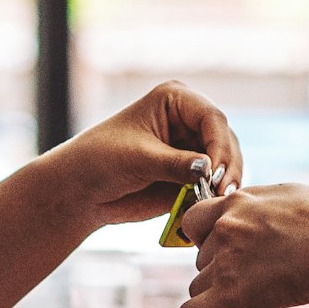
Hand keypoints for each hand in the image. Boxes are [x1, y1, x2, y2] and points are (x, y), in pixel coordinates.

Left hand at [52, 81, 245, 227]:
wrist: (82, 190)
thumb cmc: (100, 160)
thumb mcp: (138, 158)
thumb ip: (175, 163)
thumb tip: (208, 169)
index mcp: (175, 100)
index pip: (211, 117)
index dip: (219, 145)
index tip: (215, 173)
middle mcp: (189, 120)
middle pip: (225, 140)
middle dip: (227, 167)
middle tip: (222, 193)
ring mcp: (192, 148)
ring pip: (225, 164)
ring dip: (226, 183)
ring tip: (219, 201)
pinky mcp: (191, 175)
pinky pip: (214, 184)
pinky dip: (217, 196)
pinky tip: (214, 207)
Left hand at [174, 184, 308, 307]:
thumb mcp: (291, 197)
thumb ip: (266, 206)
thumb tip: (267, 214)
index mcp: (237, 204)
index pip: (196, 219)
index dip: (203, 238)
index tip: (219, 251)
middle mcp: (224, 230)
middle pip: (203, 258)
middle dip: (220, 273)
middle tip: (252, 287)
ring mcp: (223, 262)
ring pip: (200, 286)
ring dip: (217, 299)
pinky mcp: (228, 295)